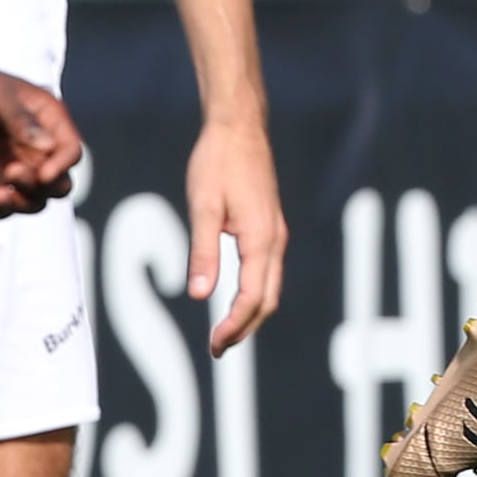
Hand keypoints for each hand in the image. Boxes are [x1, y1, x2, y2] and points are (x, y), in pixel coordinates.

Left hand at [0, 49, 80, 216]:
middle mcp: (37, 147)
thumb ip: (19, 118)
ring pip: (36, 198)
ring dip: (21, 203)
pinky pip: (6, 205)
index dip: (62, 165)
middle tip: (10, 174)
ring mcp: (15, 165)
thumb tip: (48, 145)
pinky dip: (0, 212)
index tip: (42, 174)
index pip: (70, 150)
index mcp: (47, 120)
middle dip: (41, 186)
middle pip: (58, 181)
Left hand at [187, 112, 287, 351]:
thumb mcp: (203, 207)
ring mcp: (276, 233)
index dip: (234, 326)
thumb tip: (199, 295)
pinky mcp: (270, 225)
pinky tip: (234, 295)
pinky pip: (267, 270)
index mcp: (261, 240)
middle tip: (217, 348)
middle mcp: (275, 241)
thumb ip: (203, 252)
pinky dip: (254, 292)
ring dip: (251, 313)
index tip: (213, 346)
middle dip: (245, 328)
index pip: (252, 298)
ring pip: (270, 286)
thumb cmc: (218, 163)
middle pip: (268, 299)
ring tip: (225, 330)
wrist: (240, 127)